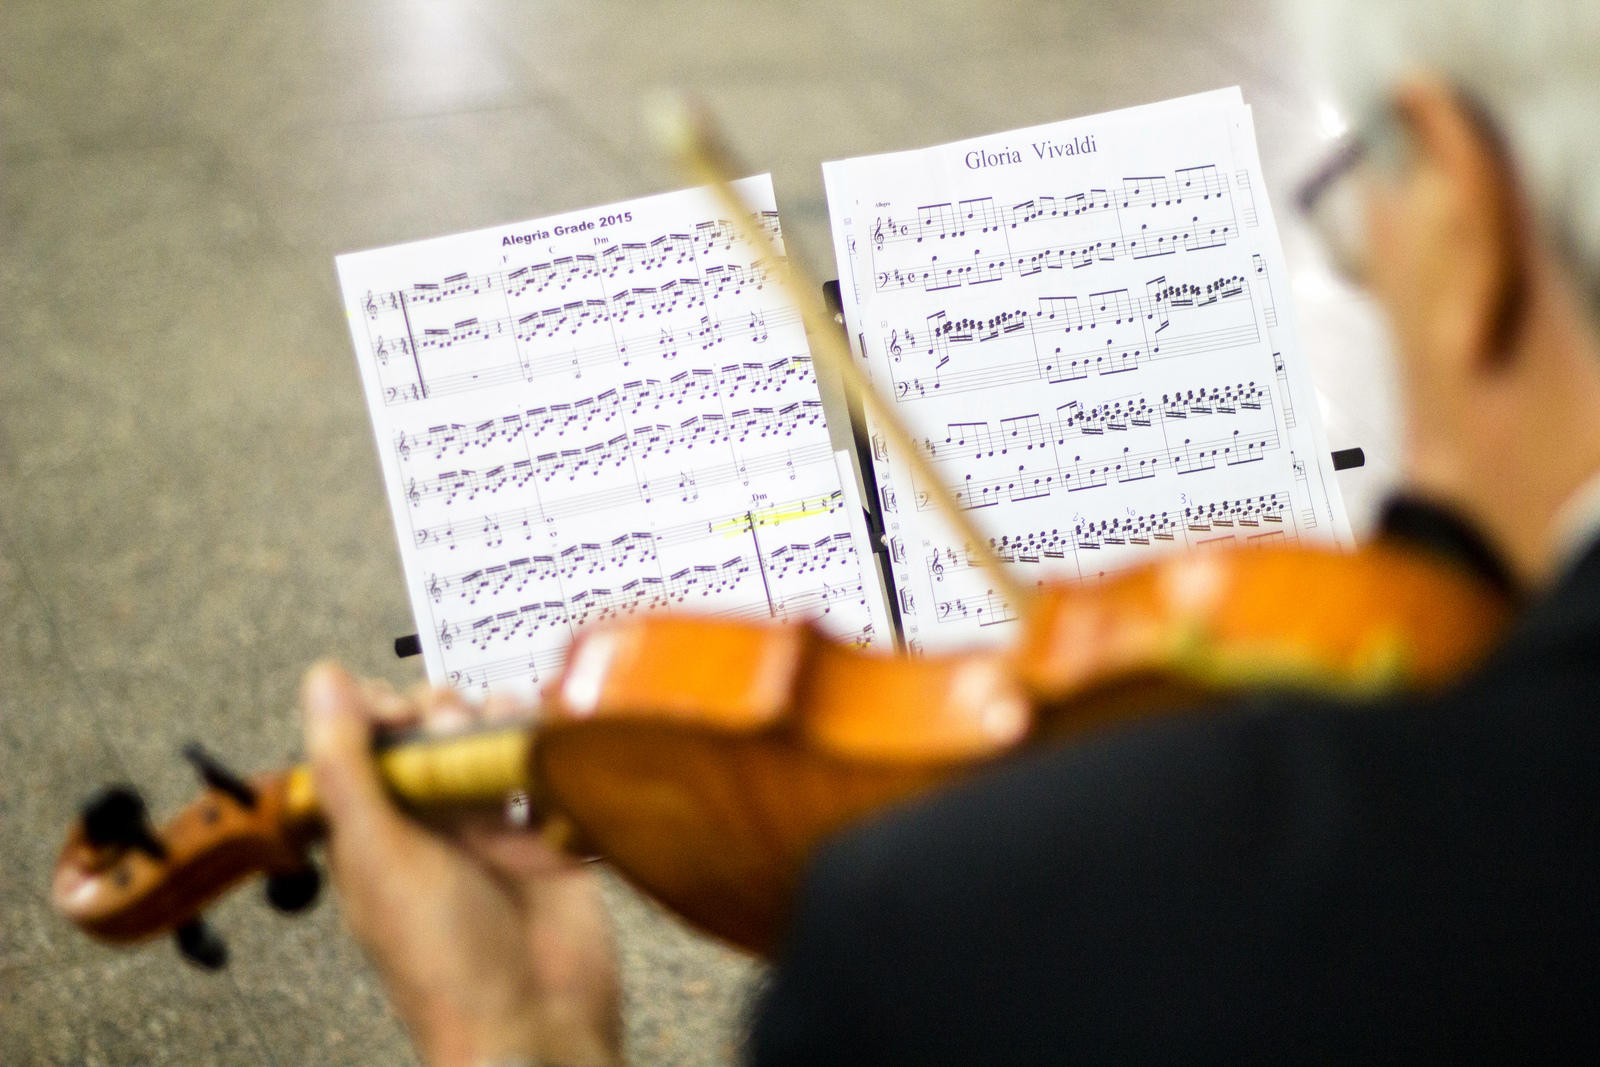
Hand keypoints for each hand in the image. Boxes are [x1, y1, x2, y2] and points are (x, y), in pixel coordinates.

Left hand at [301, 662, 621, 1066]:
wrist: (537, 1020)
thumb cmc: (445, 964)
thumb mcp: (380, 854)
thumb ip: (347, 764)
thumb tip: (321, 681)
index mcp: (371, 829)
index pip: (362, 739)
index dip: (378, 711)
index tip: (398, 714)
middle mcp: (428, 821)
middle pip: (430, 725)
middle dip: (442, 714)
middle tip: (452, 740)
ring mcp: (490, 824)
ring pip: (488, 735)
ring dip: (495, 724)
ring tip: (500, 754)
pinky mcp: (546, 828)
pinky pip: (542, 761)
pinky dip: (543, 744)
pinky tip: (538, 755)